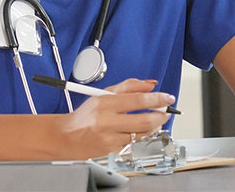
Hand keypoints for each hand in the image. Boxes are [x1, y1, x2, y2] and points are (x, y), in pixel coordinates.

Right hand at [60, 78, 174, 157]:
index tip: (168, 98)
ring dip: (152, 126)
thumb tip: (149, 84)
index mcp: (106, 103)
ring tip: (153, 119)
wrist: (66, 138)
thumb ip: (129, 86)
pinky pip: (132, 143)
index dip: (157, 99)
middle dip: (160, 116)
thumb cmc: (86, 115)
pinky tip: (136, 130)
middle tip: (166, 112)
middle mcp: (107, 121)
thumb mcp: (104, 93)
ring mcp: (110, 139)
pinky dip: (138, 136)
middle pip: (144, 120)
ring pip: (140, 134)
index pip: (138, 100)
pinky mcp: (111, 151)